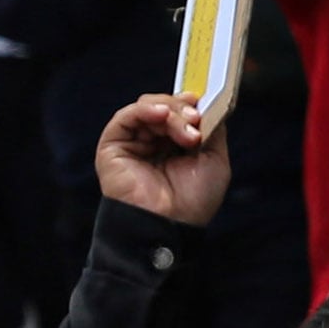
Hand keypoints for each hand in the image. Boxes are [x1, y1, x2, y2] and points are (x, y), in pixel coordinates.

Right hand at [94, 93, 228, 227]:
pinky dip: (145, 109)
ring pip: (148, 107)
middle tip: (195, 121)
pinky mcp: (113, 143)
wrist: (170, 224)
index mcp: (175, 144)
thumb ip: (213, 130)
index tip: (202, 103)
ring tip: (186, 132)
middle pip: (165, 106)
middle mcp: (153, 140)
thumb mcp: (215, 161)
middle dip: (182, 110)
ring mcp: (133, 141)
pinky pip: (127, 116)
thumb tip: (207, 103)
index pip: (179, 112)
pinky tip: (161, 114)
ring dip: (170, 112)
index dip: (189, 104)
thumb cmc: (193, 201)